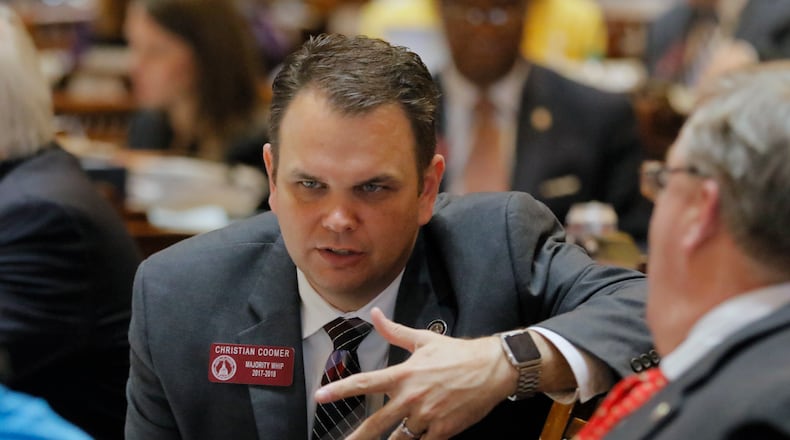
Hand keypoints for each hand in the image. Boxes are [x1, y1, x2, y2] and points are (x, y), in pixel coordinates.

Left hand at [314, 307, 517, 439]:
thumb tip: (375, 314)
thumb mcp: (424, 339)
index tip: (320, 396)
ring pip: (399, 438)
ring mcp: (427, 416)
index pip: (365, 383)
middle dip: (356, 438)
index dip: (340, 390)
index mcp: (404, 374)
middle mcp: (412, 397)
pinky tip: (414, 438)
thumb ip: (394, 331)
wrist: (492, 369)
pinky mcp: (443, 430)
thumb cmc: (457, 353)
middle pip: (376, 423)